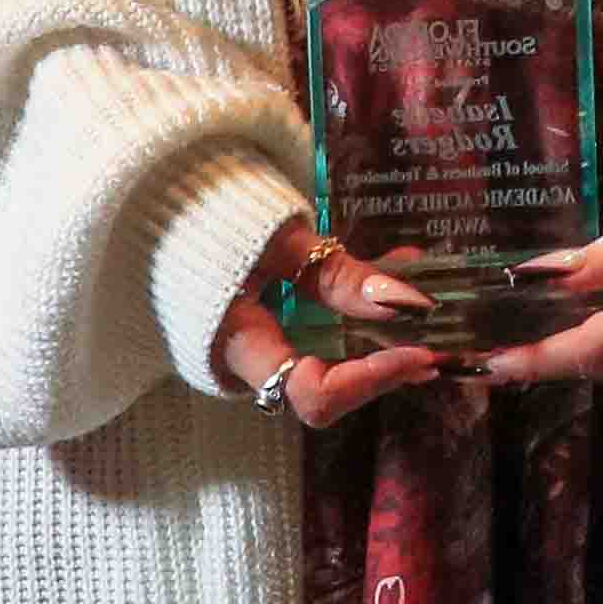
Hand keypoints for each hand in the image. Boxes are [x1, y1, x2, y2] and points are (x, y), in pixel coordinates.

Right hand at [210, 222, 451, 428]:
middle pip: (331, 392)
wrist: (157, 209)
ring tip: (433, 308)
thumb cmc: (205, 218)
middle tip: (445, 343)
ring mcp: (260, 354)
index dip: (372, 380)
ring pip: (334, 368)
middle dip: (390, 370)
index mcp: (238, 348)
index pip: (314, 395)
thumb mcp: (275, 239)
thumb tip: (410, 305)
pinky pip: (325, 339)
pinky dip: (365, 318)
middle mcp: (249, 367)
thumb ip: (338, 274)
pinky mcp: (270, 334)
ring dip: (386, 344)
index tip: (420, 351)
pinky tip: (399, 276)